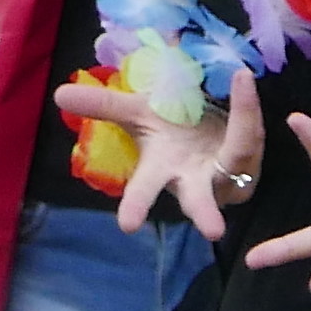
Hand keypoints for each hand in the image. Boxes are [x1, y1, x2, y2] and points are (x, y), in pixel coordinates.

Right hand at [52, 68, 262, 241]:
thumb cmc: (170, 128)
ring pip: (238, 160)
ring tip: (240, 81)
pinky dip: (247, 104)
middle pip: (198, 201)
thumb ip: (102, 106)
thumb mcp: (137, 113)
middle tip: (213, 231)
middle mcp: (194, 179)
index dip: (136, 206)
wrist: (208, 123)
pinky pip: (252, 133)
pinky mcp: (251, 160)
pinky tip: (242, 79)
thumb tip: (58, 93)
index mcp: (162, 169)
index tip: (126, 227)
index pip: (144, 190)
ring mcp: (225, 174)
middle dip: (205, 214)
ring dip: (243, 123)